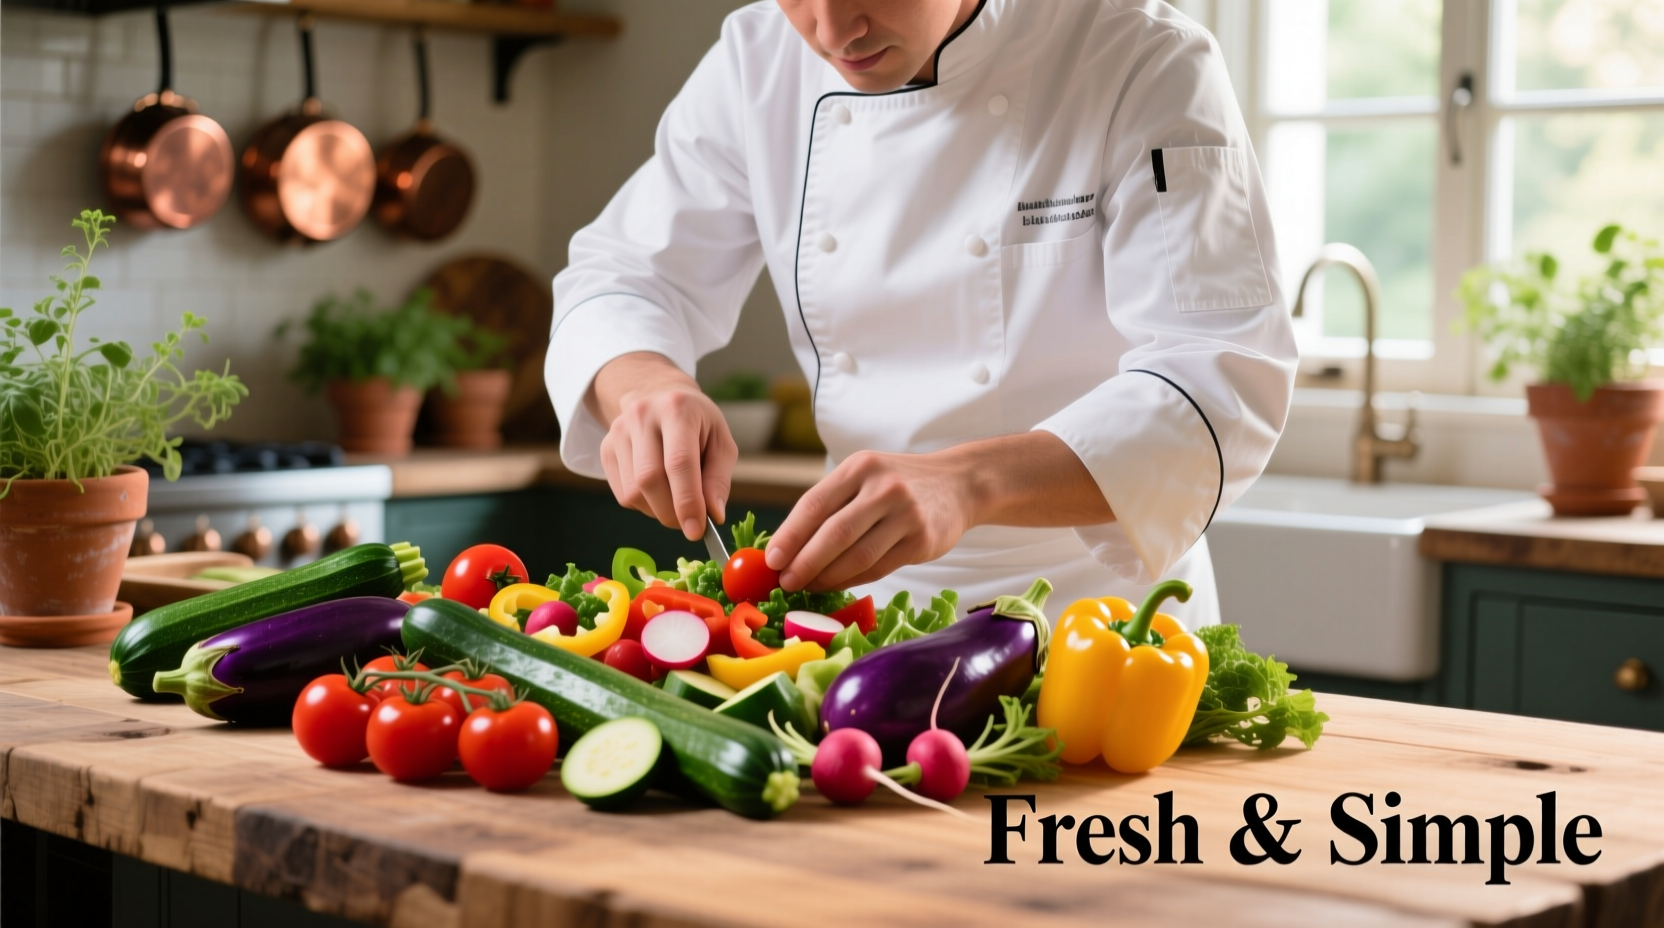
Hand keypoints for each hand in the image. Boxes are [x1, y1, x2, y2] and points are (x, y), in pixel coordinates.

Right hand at [587, 352, 736, 539]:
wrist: (658, 396)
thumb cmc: (697, 423)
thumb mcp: (720, 442)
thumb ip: (718, 479)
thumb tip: (713, 515)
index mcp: (677, 409)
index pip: (679, 462)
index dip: (687, 501)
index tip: (697, 531)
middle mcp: (642, 416)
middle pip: (650, 479)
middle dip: (672, 513)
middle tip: (689, 525)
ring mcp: (618, 432)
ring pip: (634, 492)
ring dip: (658, 512)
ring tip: (676, 503)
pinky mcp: (605, 449)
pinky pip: (623, 495)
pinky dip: (644, 506)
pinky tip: (658, 493)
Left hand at [764, 450, 975, 591]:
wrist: (958, 484)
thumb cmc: (898, 484)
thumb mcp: (865, 477)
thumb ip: (831, 504)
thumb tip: (786, 545)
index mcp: (860, 467)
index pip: (815, 504)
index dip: (789, 535)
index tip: (771, 559)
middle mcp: (884, 487)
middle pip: (834, 534)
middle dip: (804, 563)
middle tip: (785, 582)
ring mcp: (906, 515)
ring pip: (857, 557)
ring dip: (826, 577)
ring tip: (807, 586)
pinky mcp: (922, 541)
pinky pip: (878, 568)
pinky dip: (852, 580)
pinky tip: (836, 584)